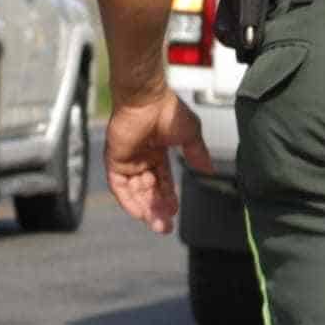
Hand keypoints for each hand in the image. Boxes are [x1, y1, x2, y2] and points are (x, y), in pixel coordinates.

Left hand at [105, 85, 211, 235]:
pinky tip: (140, 213)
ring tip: (157, 223)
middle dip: (158, 209)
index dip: (169, 197)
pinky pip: (120, 187)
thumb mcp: (191, 135)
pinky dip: (129, 201)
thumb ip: (198, 154)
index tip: (175, 211)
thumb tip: (209, 170)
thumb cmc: (168, 109)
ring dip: (145, 209)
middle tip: (165, 226)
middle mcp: (142, 159)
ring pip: (135, 192)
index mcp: (158, 152)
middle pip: (149, 191)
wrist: (147, 98)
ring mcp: (128, 160)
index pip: (163, 182)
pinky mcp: (115, 160)